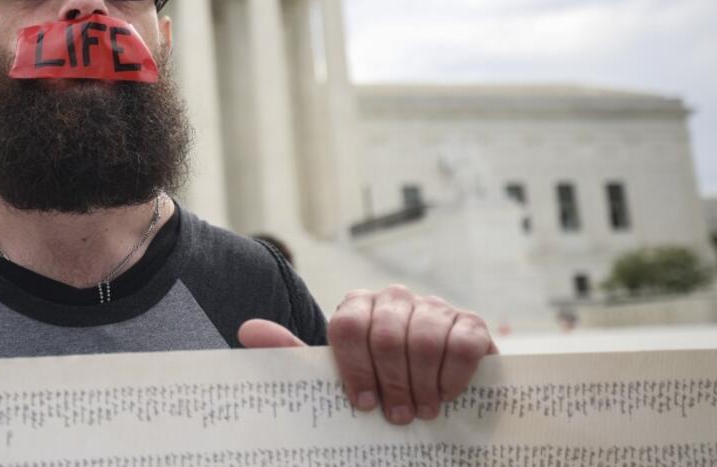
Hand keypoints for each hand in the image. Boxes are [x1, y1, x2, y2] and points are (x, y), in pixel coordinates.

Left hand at [238, 285, 495, 424]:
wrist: (429, 392)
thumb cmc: (376, 383)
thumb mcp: (333, 374)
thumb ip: (293, 353)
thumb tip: (246, 330)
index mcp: (356, 306)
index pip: (347, 326)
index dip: (355, 369)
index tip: (363, 404)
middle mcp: (394, 299)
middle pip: (387, 335)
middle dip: (392, 383)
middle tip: (397, 417)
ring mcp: (433, 306)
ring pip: (425, 339)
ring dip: (423, 383)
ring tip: (422, 411)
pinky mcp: (470, 322)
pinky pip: (463, 341)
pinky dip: (454, 374)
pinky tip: (446, 395)